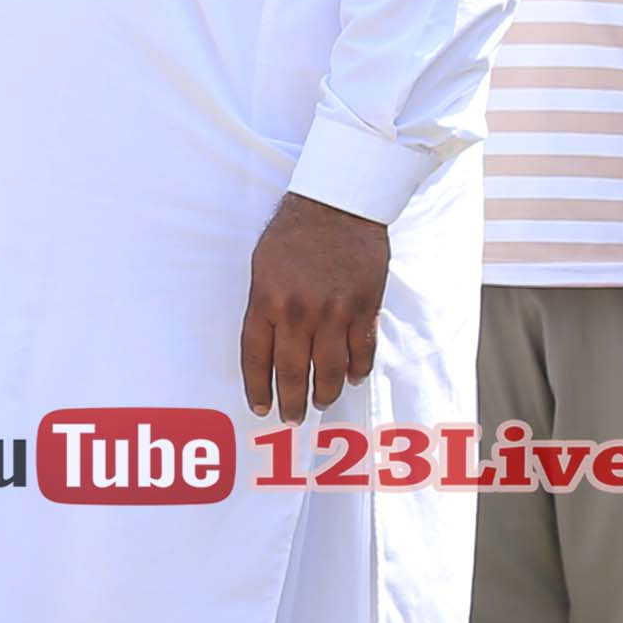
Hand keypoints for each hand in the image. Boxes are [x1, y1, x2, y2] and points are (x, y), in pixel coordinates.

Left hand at [237, 195, 388, 422]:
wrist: (339, 204)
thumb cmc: (295, 231)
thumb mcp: (262, 265)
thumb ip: (263, 306)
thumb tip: (268, 346)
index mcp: (266, 300)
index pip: (257, 358)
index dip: (258, 388)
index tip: (261, 406)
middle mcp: (298, 312)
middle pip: (292, 372)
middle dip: (291, 401)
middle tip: (292, 418)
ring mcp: (334, 312)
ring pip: (329, 369)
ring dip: (325, 392)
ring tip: (321, 402)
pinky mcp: (364, 307)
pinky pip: (361, 351)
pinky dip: (357, 369)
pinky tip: (353, 378)